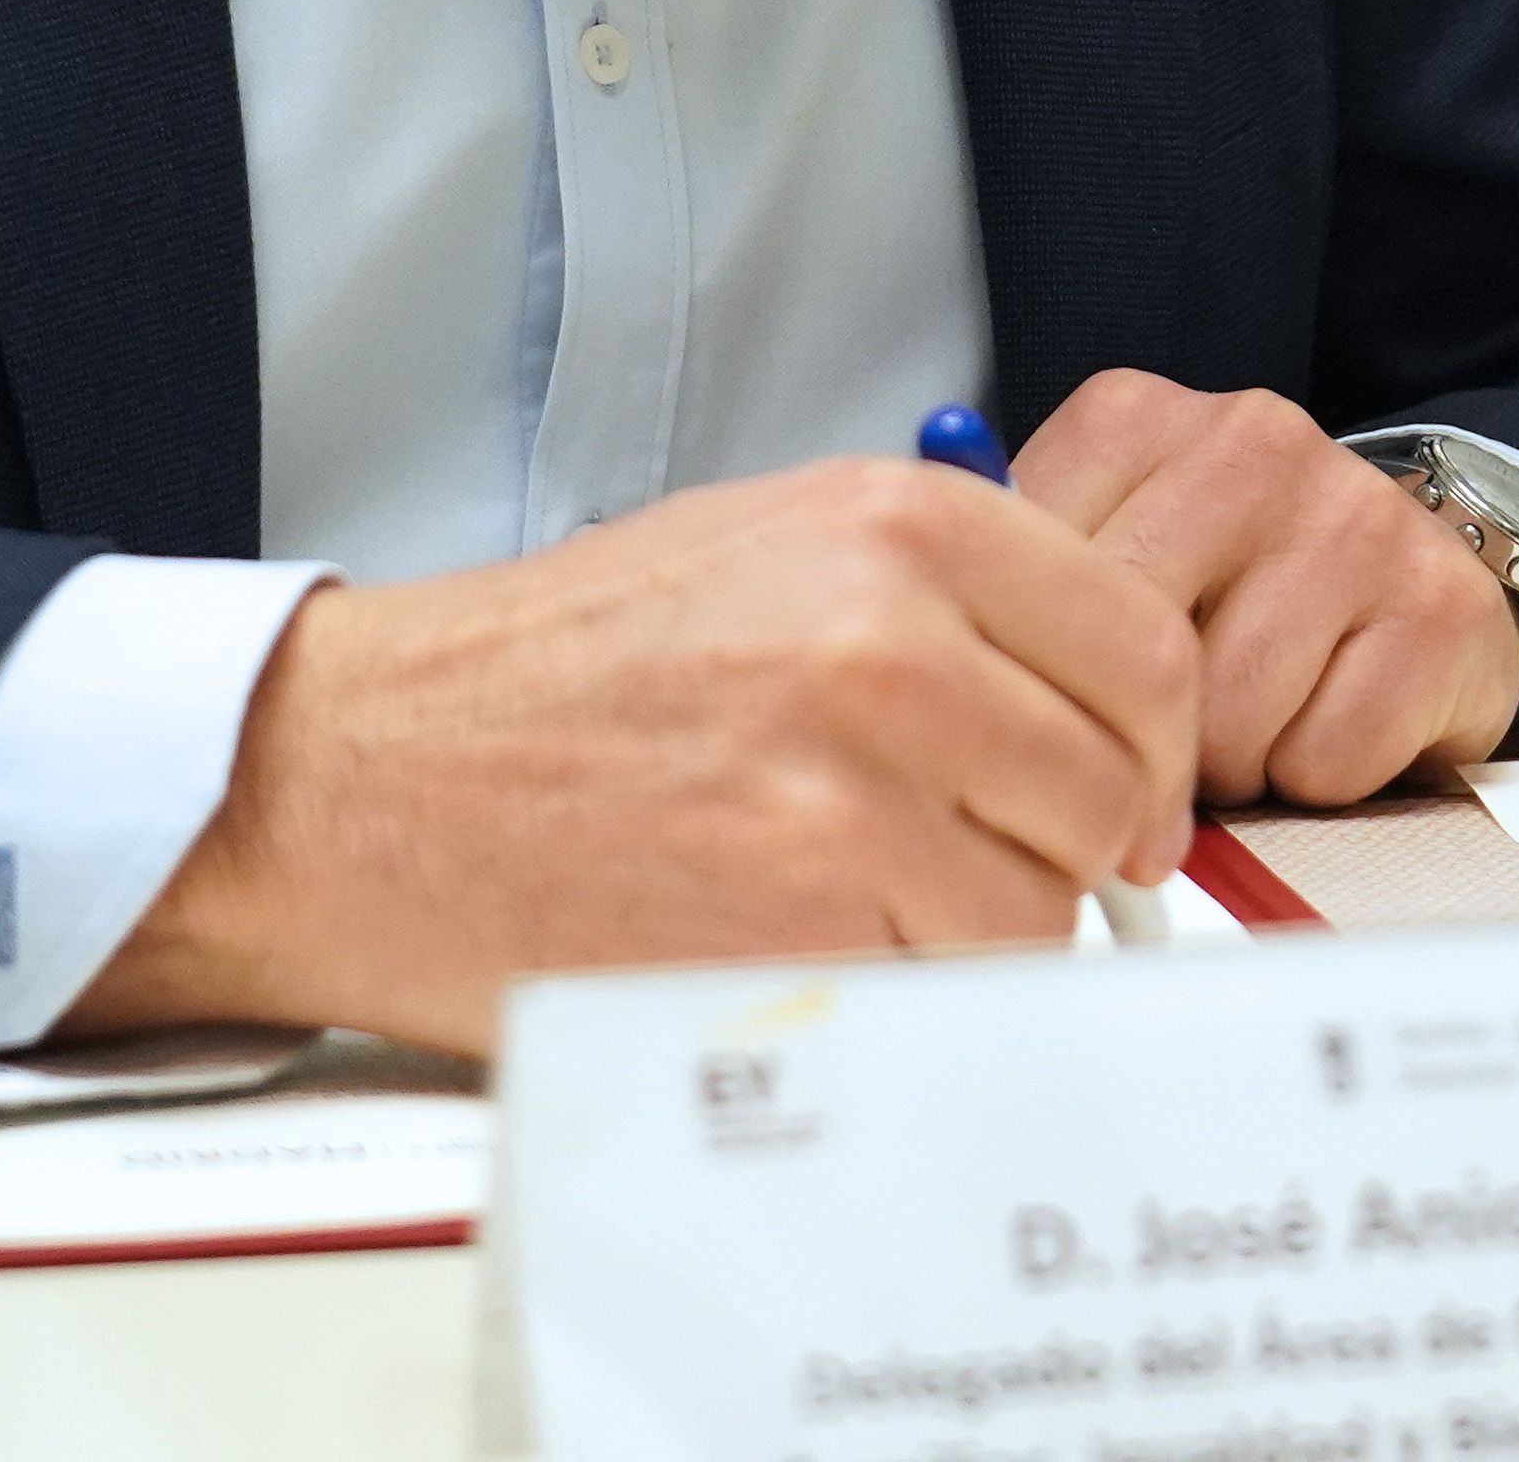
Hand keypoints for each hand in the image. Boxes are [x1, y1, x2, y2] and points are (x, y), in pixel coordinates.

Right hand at [75, 458, 1196, 1052]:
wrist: (370, 771)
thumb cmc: (559, 670)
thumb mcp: (770, 548)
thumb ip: (948, 606)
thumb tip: (1106, 712)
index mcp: (899, 527)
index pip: (1146, 654)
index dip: (1149, 748)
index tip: (1120, 797)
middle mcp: (892, 643)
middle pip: (1112, 791)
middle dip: (1068, 847)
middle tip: (984, 859)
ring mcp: (848, 791)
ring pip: (1037, 910)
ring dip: (970, 929)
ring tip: (842, 889)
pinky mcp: (795, 924)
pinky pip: (939, 990)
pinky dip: (893, 991)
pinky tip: (793, 938)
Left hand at [1011, 372, 1518, 806]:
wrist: (1413, 563)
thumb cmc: (1232, 578)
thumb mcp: (1106, 546)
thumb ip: (1018, 581)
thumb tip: (931, 653)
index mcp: (1135, 420)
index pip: (1034, 587)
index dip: (1049, 681)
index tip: (1073, 701)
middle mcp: (1251, 442)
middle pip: (1132, 663)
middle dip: (1144, 731)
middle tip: (1173, 724)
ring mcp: (1354, 515)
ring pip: (1227, 726)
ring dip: (1236, 761)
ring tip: (1261, 709)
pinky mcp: (1440, 607)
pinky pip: (1327, 760)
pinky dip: (1320, 776)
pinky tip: (1332, 715)